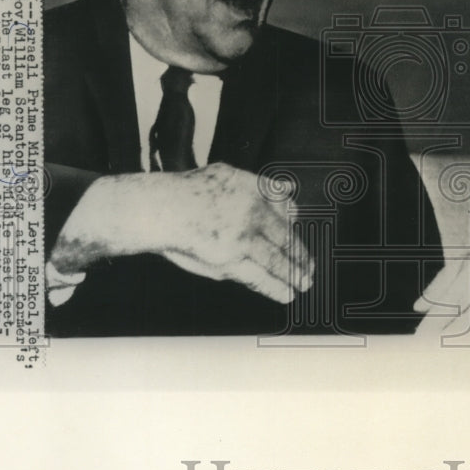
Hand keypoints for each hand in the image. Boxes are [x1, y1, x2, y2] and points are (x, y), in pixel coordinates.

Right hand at [50, 163, 312, 302]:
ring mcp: (243, 237)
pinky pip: (259, 277)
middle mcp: (253, 212)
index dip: (296, 222)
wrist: (160, 208)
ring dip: (294, 274)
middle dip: (301, 255)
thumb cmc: (185, 193)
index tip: (300, 230)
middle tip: (310, 266)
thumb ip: (261, 184)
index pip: (287, 206)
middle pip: (287, 236)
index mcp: (253, 190)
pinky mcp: (230, 260)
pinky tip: (286, 294)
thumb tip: (290, 189)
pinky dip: (275, 287)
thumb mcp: (228, 175)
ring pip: (278, 259)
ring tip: (304, 284)